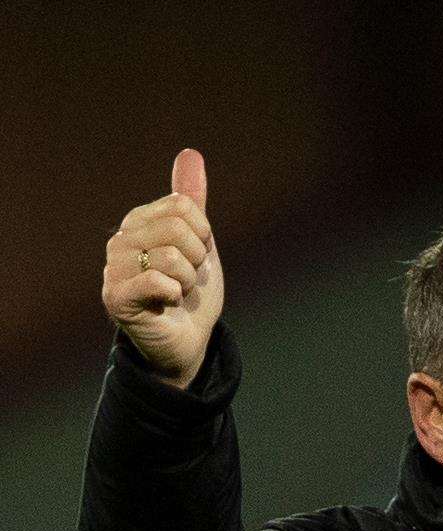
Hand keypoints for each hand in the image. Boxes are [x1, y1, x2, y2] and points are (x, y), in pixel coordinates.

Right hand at [101, 149, 223, 387]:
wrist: (188, 340)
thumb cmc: (190, 292)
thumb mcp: (199, 241)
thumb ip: (192, 200)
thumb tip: (190, 152)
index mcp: (138, 222)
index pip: (184, 207)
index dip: (203, 236)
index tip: (195, 257)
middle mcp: (120, 241)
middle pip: (178, 228)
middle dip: (197, 259)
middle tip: (186, 279)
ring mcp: (113, 269)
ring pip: (171, 256)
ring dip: (188, 281)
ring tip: (177, 293)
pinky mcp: (116, 297)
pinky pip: (158, 280)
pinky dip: (175, 294)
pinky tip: (167, 303)